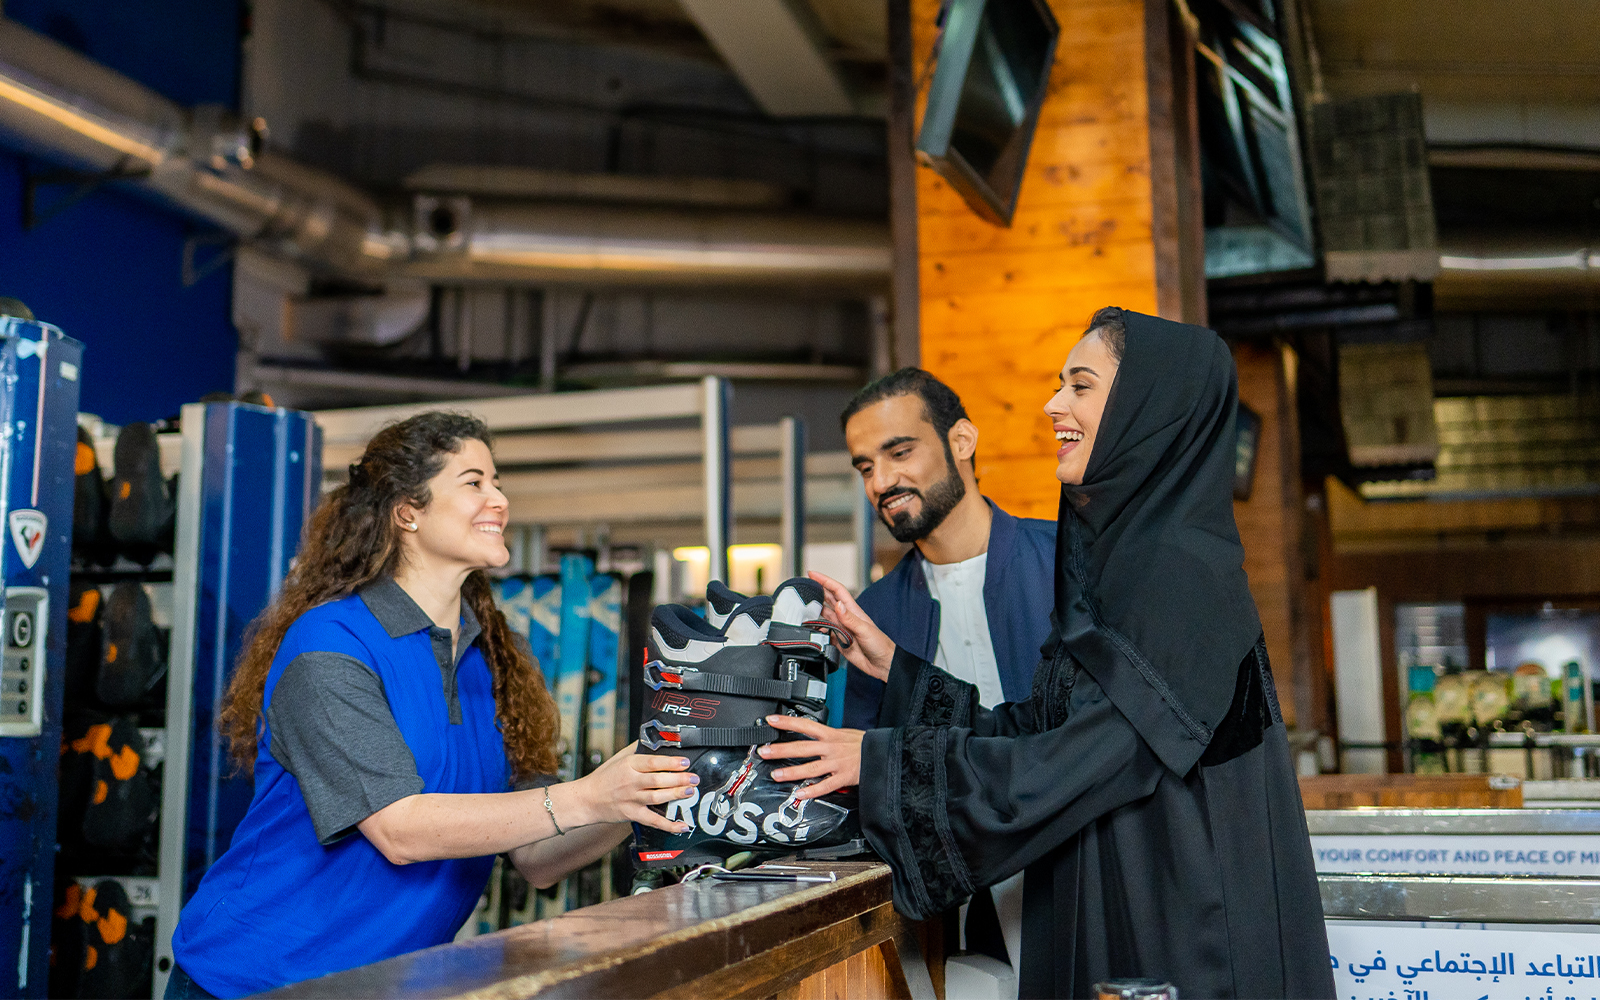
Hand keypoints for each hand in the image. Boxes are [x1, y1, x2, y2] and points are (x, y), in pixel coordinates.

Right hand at [575, 742, 695, 833]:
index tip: (685, 762)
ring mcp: (631, 799)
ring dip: (675, 795)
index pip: (652, 762)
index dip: (670, 762)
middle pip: (657, 780)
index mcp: (628, 765)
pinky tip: (682, 826)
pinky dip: (668, 825)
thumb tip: (657, 738)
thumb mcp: (618, 758)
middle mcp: (630, 782)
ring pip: (656, 797)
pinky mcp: (632, 815)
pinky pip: (653, 821)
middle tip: (694, 778)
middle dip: (678, 779)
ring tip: (690, 791)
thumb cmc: (604, 777)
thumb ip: (637, 748)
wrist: (586, 799)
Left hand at [760, 715, 863, 798]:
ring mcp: (836, 764)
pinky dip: (812, 791)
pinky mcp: (843, 777)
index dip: (787, 723)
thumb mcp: (845, 732)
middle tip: (764, 751)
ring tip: (776, 774)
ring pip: (810, 768)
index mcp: (831, 735)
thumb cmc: (864, 744)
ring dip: (791, 772)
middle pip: (802, 748)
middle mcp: (831, 748)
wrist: (884, 753)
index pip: (805, 726)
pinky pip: (825, 786)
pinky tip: (800, 794)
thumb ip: (827, 735)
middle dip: (781, 750)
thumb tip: (812, 733)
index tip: (771, 721)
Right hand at [808, 571, 894, 681]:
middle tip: (803, 587)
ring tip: (803, 608)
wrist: (882, 664)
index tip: (812, 574)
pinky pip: (824, 633)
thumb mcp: (864, 629)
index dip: (825, 581)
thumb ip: (850, 618)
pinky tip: (812, 630)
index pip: (837, 590)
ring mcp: (841, 629)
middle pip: (828, 600)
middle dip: (816, 592)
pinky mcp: (839, 641)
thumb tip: (838, 605)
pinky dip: (817, 630)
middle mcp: (845, 618)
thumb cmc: (880, 644)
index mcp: (853, 611)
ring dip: (814, 612)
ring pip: (824, 616)